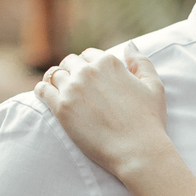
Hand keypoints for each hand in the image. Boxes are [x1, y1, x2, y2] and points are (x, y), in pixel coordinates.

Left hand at [35, 46, 167, 179]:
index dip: (88, 64)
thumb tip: (129, 45)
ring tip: (58, 89)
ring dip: (56, 79)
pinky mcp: (61, 108)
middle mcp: (88, 71)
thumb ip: (141, 62)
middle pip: (70, 62)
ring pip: (55, 74)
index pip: (89, 54)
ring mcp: (72, 89)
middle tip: (73, 83)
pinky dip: (42, 89)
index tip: (87, 75)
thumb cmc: (149, 121)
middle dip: (71, 70)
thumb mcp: (154, 86)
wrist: (137, 150)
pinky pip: (42, 90)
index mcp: (109, 63)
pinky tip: (44, 93)